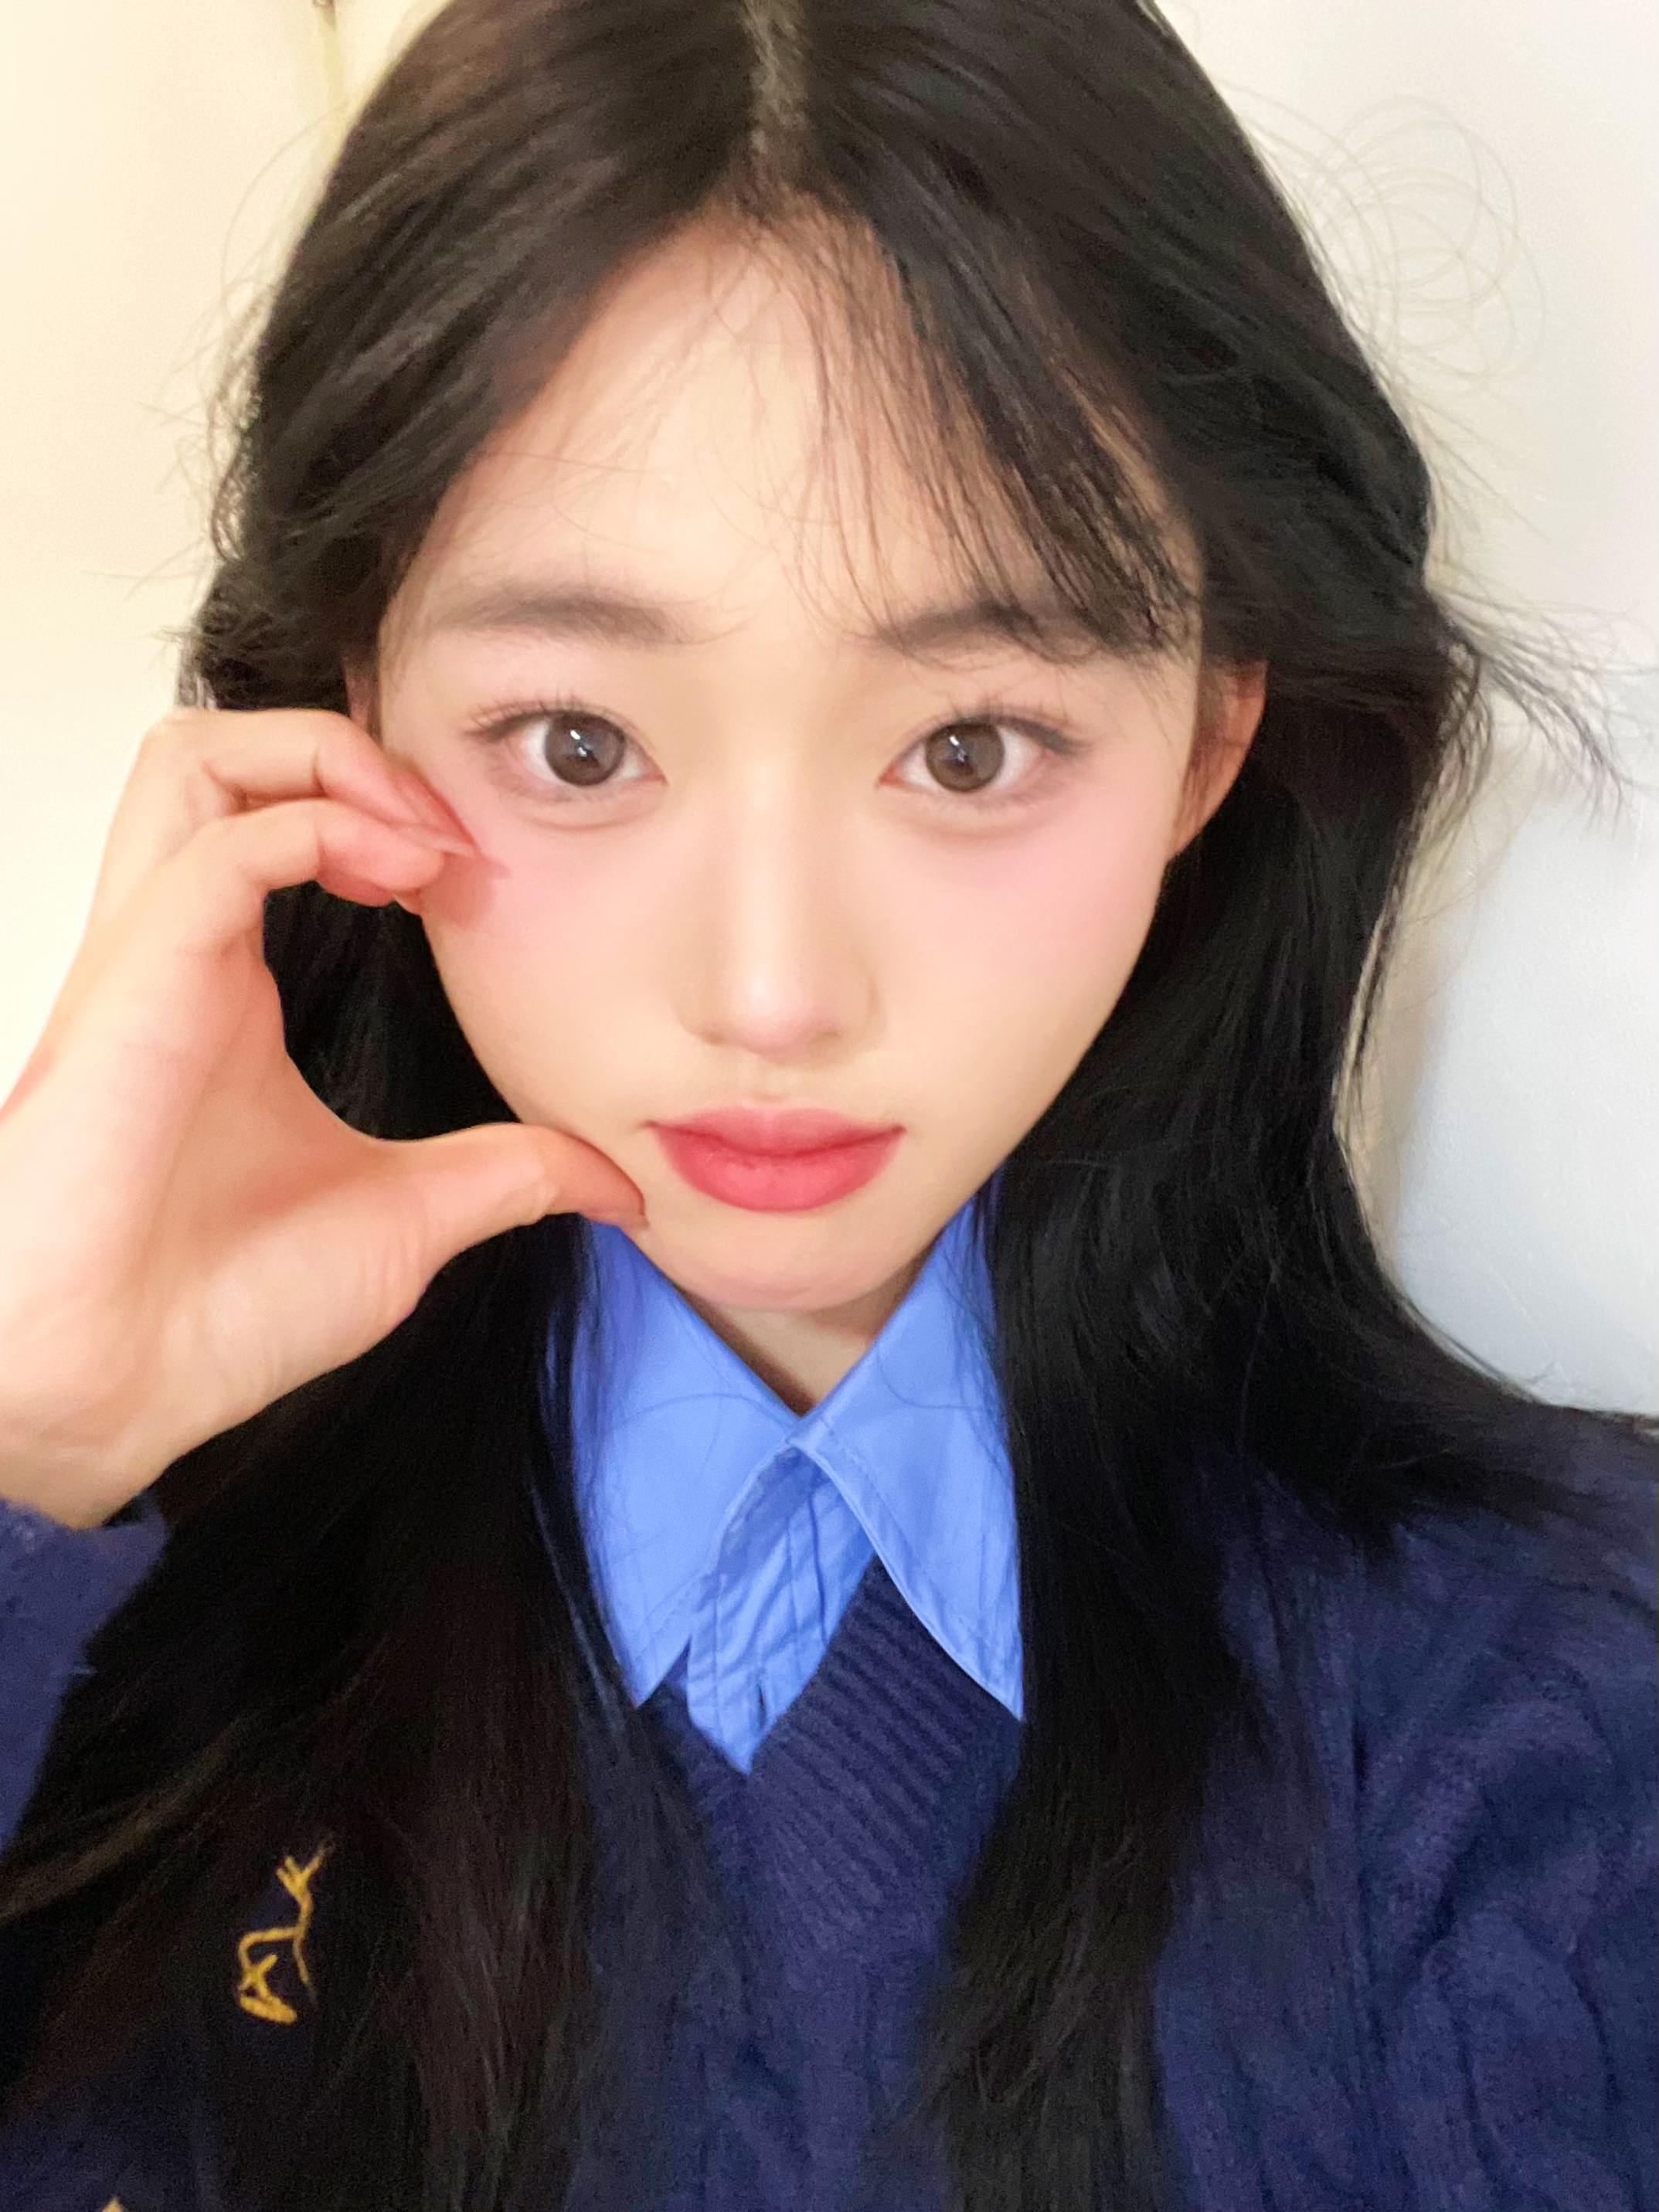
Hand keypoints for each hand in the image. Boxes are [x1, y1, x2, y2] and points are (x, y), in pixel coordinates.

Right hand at [0, 706, 644, 1529]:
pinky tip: (403, 878)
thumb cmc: (222, 1311)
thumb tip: (615, 1181)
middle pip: (221, 756)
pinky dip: (320, 824)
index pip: (272, 819)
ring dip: (320, 759)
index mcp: (227, 987)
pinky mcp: (139, 975)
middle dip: (343, 750)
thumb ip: (508, 1175)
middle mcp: (181, 951)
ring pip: (193, 757)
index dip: (380, 812)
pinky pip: (221, 838)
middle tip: (446, 832)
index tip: (477, 878)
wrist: (115, 1388)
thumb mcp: (408, 1219)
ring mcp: (152, 955)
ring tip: (416, 835)